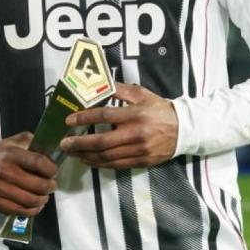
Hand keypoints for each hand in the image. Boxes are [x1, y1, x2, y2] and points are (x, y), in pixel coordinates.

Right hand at [0, 131, 57, 216]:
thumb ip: (31, 142)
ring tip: (44, 196)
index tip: (53, 171)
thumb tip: (49, 151)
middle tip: (51, 185)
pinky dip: (31, 211)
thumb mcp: (12, 142)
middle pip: (37, 185)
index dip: (51, 169)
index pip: (38, 162)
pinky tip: (35, 206)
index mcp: (11, 154)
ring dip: (42, 200)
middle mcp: (4, 171)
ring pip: (29, 200)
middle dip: (50, 186)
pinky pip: (18, 210)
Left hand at [60, 82, 177, 169]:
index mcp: (135, 114)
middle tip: (64, 143)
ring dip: (85, 156)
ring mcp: (138, 150)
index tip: (69, 120)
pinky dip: (99, 164)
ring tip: (72, 153)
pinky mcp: (141, 162)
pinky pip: (116, 165)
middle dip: (79, 143)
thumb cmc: (160, 109)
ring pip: (106, 157)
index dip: (84, 118)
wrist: (184, 130)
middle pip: (101, 141)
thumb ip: (121, 90)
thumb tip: (100, 84)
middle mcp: (136, 134)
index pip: (104, 116)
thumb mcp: (142, 94)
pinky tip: (88, 160)